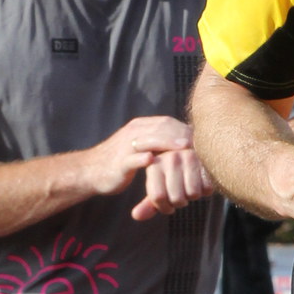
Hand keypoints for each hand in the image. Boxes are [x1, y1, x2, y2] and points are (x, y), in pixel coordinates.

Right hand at [86, 116, 201, 200]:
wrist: (90, 171)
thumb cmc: (121, 161)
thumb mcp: (141, 146)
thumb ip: (159, 142)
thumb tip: (186, 144)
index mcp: (141, 127)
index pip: (167, 123)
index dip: (185, 129)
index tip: (202, 138)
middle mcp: (134, 133)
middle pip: (161, 128)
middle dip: (181, 134)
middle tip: (199, 143)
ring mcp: (125, 147)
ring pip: (149, 140)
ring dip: (167, 142)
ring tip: (184, 147)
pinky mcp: (118, 163)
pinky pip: (131, 158)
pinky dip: (141, 159)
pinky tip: (153, 160)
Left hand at [132, 143, 214, 221]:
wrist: (195, 155)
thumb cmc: (174, 176)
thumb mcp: (160, 188)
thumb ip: (149, 204)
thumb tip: (136, 216)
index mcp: (155, 165)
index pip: (158, 197)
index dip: (165, 208)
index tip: (168, 205)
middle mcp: (170, 159)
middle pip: (176, 198)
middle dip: (180, 203)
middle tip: (181, 194)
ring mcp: (189, 157)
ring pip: (192, 194)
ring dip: (193, 196)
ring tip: (190, 186)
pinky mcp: (205, 160)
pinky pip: (206, 188)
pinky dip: (205, 190)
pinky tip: (201, 181)